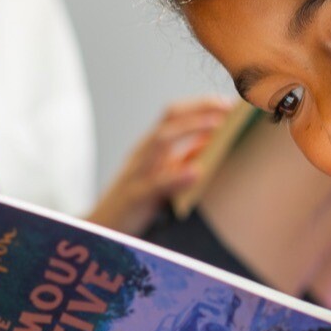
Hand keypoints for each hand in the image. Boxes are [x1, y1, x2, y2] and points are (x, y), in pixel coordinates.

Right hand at [86, 97, 232, 235]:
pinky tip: (195, 173)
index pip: (174, 115)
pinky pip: (154, 184)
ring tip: (217, 126)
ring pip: (160, 142)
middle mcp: (143, 154)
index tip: (228, 102)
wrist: (101, 228)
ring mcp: (136, 173)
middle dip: (199, 108)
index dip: (201, 105)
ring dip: (190, 129)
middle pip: (169, 120)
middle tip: (228, 107)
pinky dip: (175, 176)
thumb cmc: (136, 201)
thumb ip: (182, 159)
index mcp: (150, 148)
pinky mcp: (134, 196)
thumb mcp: (161, 175)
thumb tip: (212, 142)